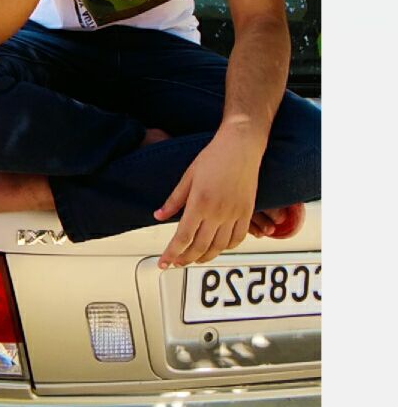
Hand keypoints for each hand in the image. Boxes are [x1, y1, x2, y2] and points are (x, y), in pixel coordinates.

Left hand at [154, 127, 261, 268]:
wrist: (241, 145)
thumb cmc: (215, 156)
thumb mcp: (188, 176)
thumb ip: (174, 200)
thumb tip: (159, 215)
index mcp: (200, 202)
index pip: (182, 237)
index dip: (171, 253)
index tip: (164, 262)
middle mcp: (217, 212)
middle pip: (199, 246)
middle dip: (185, 259)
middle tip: (176, 262)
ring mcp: (234, 213)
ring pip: (219, 247)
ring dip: (204, 257)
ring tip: (194, 259)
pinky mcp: (247, 212)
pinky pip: (237, 238)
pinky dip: (226, 248)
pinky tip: (217, 247)